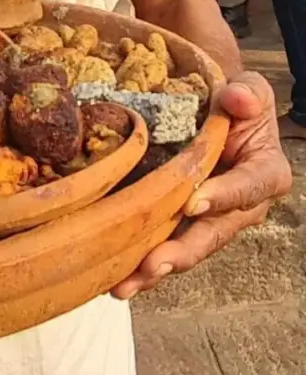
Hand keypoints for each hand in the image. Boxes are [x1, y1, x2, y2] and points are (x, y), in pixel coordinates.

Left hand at [111, 71, 291, 298]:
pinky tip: (111, 278)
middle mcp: (239, 207)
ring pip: (184, 250)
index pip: (249, 187)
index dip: (224, 196)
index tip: (194, 203)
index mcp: (263, 174)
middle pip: (213, 234)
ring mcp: (207, 221)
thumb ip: (247, 94)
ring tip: (123, 286)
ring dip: (153, 269)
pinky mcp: (179, 225)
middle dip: (182, 252)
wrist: (210, 113)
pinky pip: (161, 246)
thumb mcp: (246, 89)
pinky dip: (137, 263)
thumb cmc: (231, 102)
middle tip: (153, 265)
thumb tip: (236, 99)